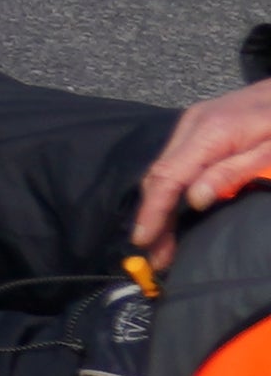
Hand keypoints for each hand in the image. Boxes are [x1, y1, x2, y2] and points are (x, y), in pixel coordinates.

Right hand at [131, 78, 270, 256]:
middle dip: (153, 215)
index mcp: (211, 133)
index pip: (169, 176)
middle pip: (159, 174)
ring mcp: (191, 123)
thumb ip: (232, 173)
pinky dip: (168, 188)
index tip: (143, 239)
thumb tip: (195, 200)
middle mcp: (191, 126)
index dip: (153, 210)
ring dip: (159, 204)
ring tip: (161, 239)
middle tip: (154, 253)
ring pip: (163, 167)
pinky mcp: (198, 125)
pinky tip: (172, 208)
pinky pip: (173, 160)